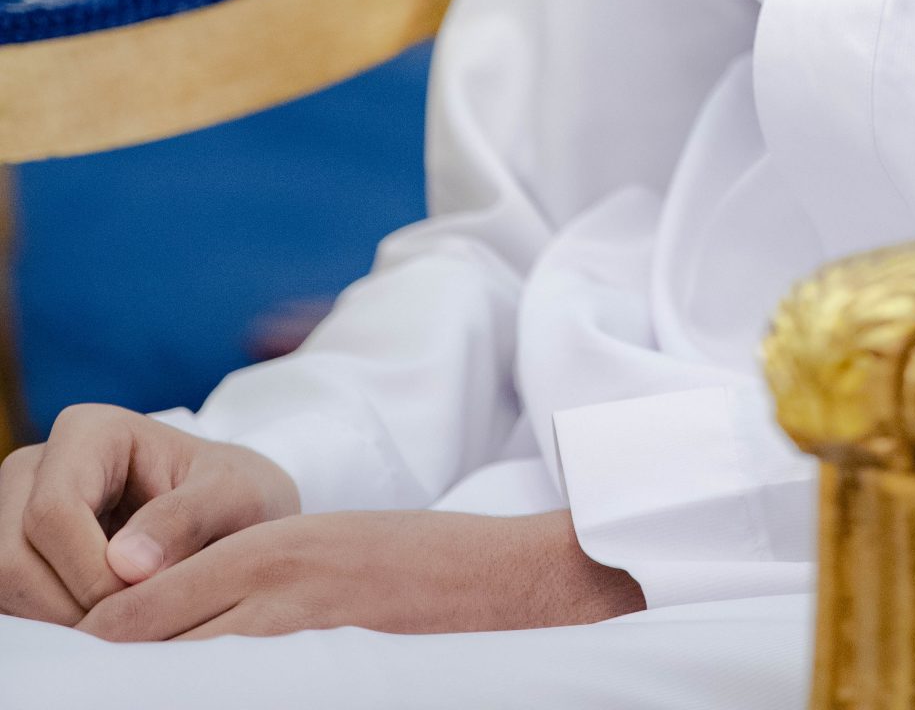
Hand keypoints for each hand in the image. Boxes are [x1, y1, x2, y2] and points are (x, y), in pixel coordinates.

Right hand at [0, 403, 297, 625]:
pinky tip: (104, 626)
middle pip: (12, 557)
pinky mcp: (20, 556)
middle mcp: (39, 469)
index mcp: (88, 433)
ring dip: (59, 622)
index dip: (90, 571)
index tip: (144, 595)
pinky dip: (53, 627)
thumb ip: (188, 519)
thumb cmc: (234, 496)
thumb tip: (125, 565)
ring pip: (4, 586)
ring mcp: (18, 514)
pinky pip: (12, 607)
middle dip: (67, 606)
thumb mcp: (235, 496)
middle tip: (130, 625)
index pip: (52, 512)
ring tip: (123, 625)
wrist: (231, 516)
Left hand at [78, 508, 643, 640]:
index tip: (87, 663)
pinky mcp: (329, 673)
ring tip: (156, 692)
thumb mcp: (317, 546)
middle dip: (124, 673)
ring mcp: (299, 639)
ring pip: (191, 677)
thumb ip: (242, 575)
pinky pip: (245, 693)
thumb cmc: (408, 561)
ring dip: (169, 684)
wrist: (502, 581)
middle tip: (107, 687)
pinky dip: (221, 694)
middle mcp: (271, 588)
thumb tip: (159, 616)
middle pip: (153, 648)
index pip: (142, 608)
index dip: (106, 644)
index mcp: (264, 545)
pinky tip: (225, 695)